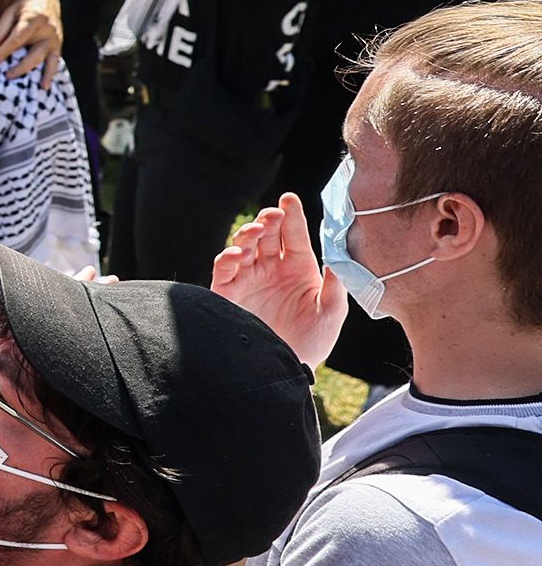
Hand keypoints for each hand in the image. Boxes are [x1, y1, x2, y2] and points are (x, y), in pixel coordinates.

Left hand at [0, 0, 62, 84]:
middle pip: (33, 52)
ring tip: (26, 85)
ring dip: (33, 71)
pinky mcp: (58, 45)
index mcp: (34, 18)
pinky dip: (50, 74)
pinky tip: (44, 86)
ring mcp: (54, 39)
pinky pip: (54, 61)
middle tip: (6, 75)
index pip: (17, 38)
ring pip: (45, 58)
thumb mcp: (10, 11)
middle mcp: (47, 30)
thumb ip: (0, 29)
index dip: (5, 50)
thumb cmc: (23, 6)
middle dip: (20, 65)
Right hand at [210, 195, 344, 369]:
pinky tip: (238, 255)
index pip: (293, 234)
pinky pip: (225, 269)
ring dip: (248, 235)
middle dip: (268, 220)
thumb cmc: (312, 343)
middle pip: (267, 234)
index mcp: (298, 268)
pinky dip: (228, 258)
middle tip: (273, 214)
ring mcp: (249, 279)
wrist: (284, 368)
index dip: (291, 215)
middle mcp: (272, 269)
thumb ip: (335, 287)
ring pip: (244, 245)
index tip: (289, 197)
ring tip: (257, 232)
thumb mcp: (331, 314)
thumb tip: (339, 259)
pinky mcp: (229, 292)